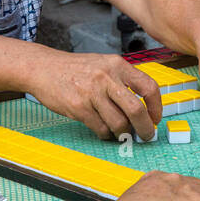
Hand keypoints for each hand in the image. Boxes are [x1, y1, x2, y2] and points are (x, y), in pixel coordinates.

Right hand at [30, 52, 162, 140]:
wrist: (43, 68)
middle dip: (145, 128)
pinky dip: (106, 134)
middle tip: (146, 135)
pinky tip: (104, 131)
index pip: (149, 87)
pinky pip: (101, 128)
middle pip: (136, 109)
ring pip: (119, 123)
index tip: (155, 118)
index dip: (156, 107)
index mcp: (118, 65)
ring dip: (123, 134)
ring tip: (121, 133)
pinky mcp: (79, 107)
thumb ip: (123, 80)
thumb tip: (144, 107)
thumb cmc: (76, 69)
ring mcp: (92, 93)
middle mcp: (107, 77)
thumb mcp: (104, 65)